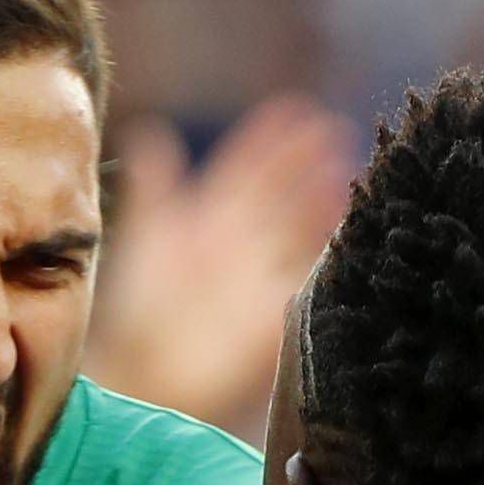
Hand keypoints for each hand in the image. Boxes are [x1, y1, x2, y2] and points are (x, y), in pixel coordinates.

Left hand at [83, 98, 357, 435]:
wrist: (144, 374)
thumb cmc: (136, 311)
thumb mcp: (147, 238)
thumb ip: (154, 188)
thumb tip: (150, 131)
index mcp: (209, 221)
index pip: (247, 169)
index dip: (270, 140)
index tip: (296, 109)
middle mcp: (242, 244)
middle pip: (282, 195)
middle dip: (307, 165)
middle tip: (335, 133)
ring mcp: (262, 275)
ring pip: (302, 230)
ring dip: (322, 204)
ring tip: (345, 176)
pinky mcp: (279, 313)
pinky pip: (312, 276)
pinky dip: (331, 254)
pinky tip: (347, 230)